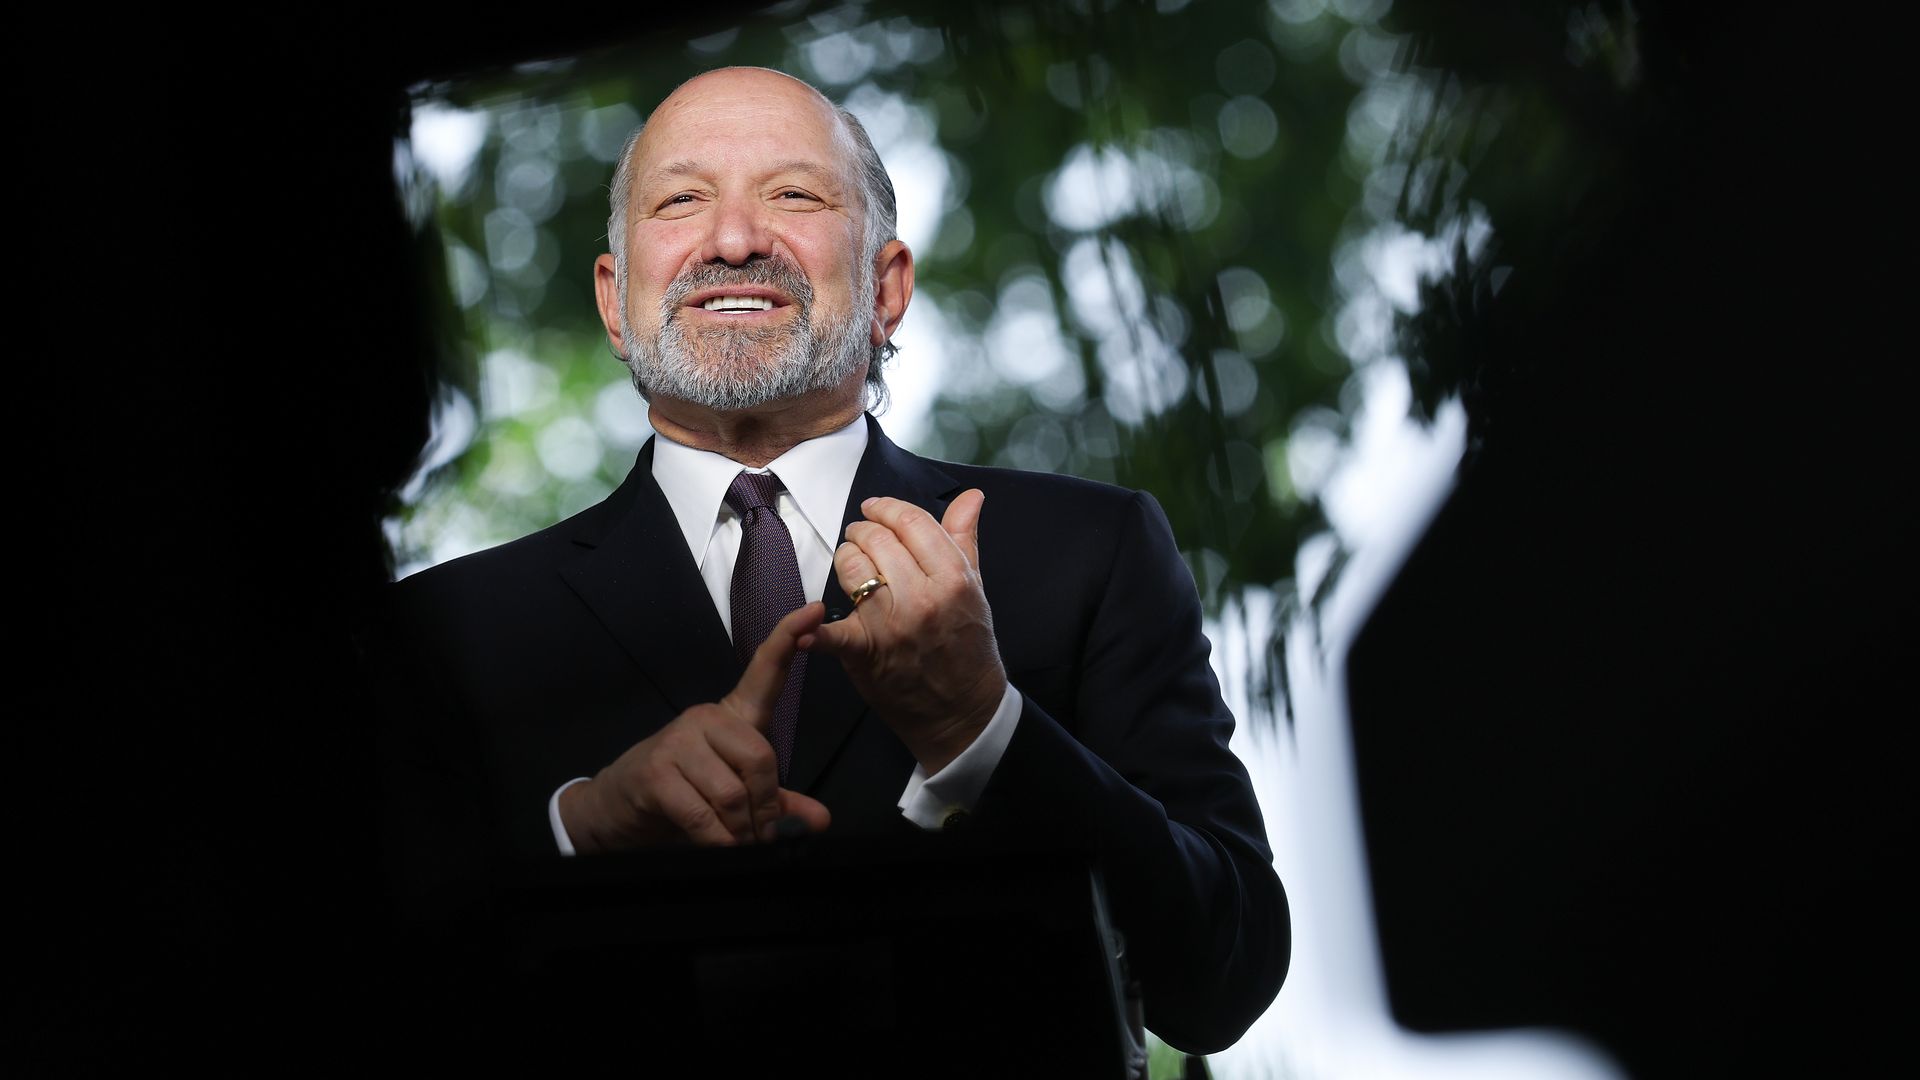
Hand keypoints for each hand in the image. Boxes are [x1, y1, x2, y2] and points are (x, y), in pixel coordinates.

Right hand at [560, 604, 832, 852]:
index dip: (789, 638)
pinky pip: (704, 816)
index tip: (816, 609)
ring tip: (738, 845)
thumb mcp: (735, 796)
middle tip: (763, 836)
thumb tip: (820, 819)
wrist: (615, 809)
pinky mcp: (657, 774)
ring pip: (734, 793)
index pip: (765, 671)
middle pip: (761, 758)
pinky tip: (719, 848)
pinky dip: (719, 842)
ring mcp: (677, 743)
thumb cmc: (682, 795)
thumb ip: (778, 803)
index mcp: (730, 715)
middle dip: (767, 808)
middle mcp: (705, 719)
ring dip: (743, 832)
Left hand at [800, 491, 1006, 774]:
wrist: (964, 710)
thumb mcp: (975, 590)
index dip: (886, 508)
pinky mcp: (866, 653)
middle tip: (862, 537)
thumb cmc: (968, 646)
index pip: (911, 522)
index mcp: (953, 577)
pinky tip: (804, 630)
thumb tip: (970, 496)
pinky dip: (814, 632)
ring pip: (852, 568)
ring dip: (846, 558)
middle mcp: (922, 597)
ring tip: (852, 564)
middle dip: (863, 531)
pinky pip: (833, 635)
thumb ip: (964, 539)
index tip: (875, 509)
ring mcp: (892, 625)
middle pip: (877, 539)